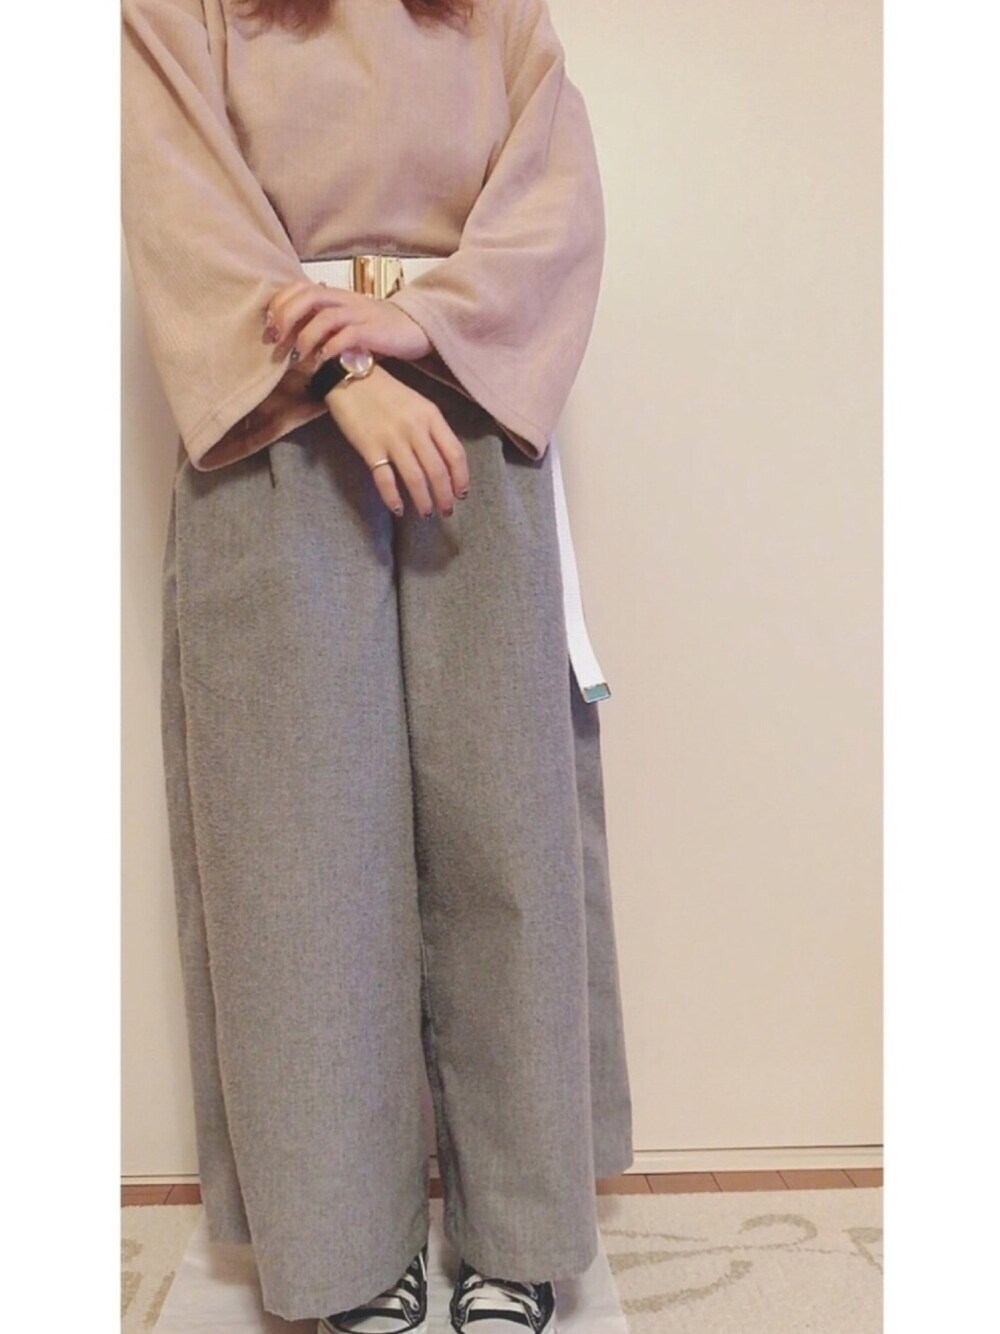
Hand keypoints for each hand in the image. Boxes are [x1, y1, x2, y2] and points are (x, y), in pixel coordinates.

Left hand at [263, 280, 431, 366]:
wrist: (414, 329)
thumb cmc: (376, 329)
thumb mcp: (346, 320)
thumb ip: (322, 322)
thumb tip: (289, 337)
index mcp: (335, 294)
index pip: (300, 287)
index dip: (280, 303)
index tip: (269, 325)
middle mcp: (345, 299)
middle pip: (308, 296)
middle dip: (286, 317)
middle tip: (277, 340)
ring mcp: (359, 314)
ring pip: (324, 317)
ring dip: (306, 337)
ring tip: (297, 357)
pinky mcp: (373, 331)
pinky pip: (347, 336)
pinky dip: (330, 348)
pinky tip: (322, 361)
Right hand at [322, 364, 469, 517]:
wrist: (350, 376)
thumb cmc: (386, 392)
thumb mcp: (417, 404)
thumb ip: (432, 430)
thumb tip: (444, 464)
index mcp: (431, 416)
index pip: (455, 453)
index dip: (460, 478)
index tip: (461, 494)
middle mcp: (415, 428)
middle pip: (437, 471)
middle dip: (444, 496)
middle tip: (446, 511)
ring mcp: (392, 439)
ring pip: (415, 478)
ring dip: (423, 501)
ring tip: (426, 514)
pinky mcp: (370, 448)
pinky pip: (385, 479)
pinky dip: (393, 498)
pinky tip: (398, 509)